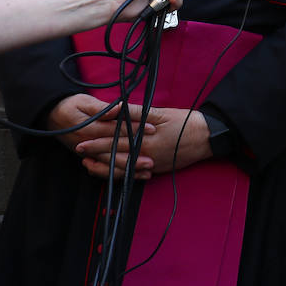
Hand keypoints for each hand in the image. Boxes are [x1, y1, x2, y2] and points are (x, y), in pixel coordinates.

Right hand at [46, 93, 156, 180]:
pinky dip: (118, 172)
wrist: (51, 115)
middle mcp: (87, 145)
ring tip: (146, 172)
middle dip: (133, 157)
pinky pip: (104, 167)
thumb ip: (102, 108)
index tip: (152, 129)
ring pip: (109, 164)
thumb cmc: (71, 105)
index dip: (134, 129)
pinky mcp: (89, 156)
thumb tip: (119, 108)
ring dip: (127, 169)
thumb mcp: (84, 102)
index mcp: (88, 129)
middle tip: (152, 161)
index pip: (115, 130)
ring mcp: (87, 153)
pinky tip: (133, 175)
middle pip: (113, 152)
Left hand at [73, 104, 211, 179]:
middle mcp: (145, 152)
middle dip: (95, 152)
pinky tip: (111, 172)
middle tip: (78, 150)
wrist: (207, 137)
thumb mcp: (160, 113)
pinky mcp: (156, 169)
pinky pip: (134, 175)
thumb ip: (136, 113)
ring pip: (122, 167)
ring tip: (88, 165)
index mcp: (145, 137)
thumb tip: (116, 109)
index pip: (115, 138)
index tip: (81, 138)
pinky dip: (120, 174)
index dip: (97, 139)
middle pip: (115, 153)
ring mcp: (150, 163)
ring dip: (103, 166)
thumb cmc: (185, 121)